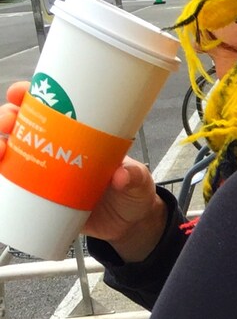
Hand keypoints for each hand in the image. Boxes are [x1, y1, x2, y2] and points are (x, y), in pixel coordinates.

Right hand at [1, 81, 166, 260]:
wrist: (129, 225)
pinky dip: (2, 180)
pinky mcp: (41, 197)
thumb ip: (135, 176)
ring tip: (0, 151)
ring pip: (12, 151)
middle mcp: (58, 148)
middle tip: (9, 122)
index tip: (19, 93)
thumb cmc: (133, 193)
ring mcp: (47, 172)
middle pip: (22, 124)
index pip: (50, 106)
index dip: (30, 95)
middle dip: (7, 117)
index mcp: (80, 134)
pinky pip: (13, 186)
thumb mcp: (140, 181)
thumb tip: (121, 176)